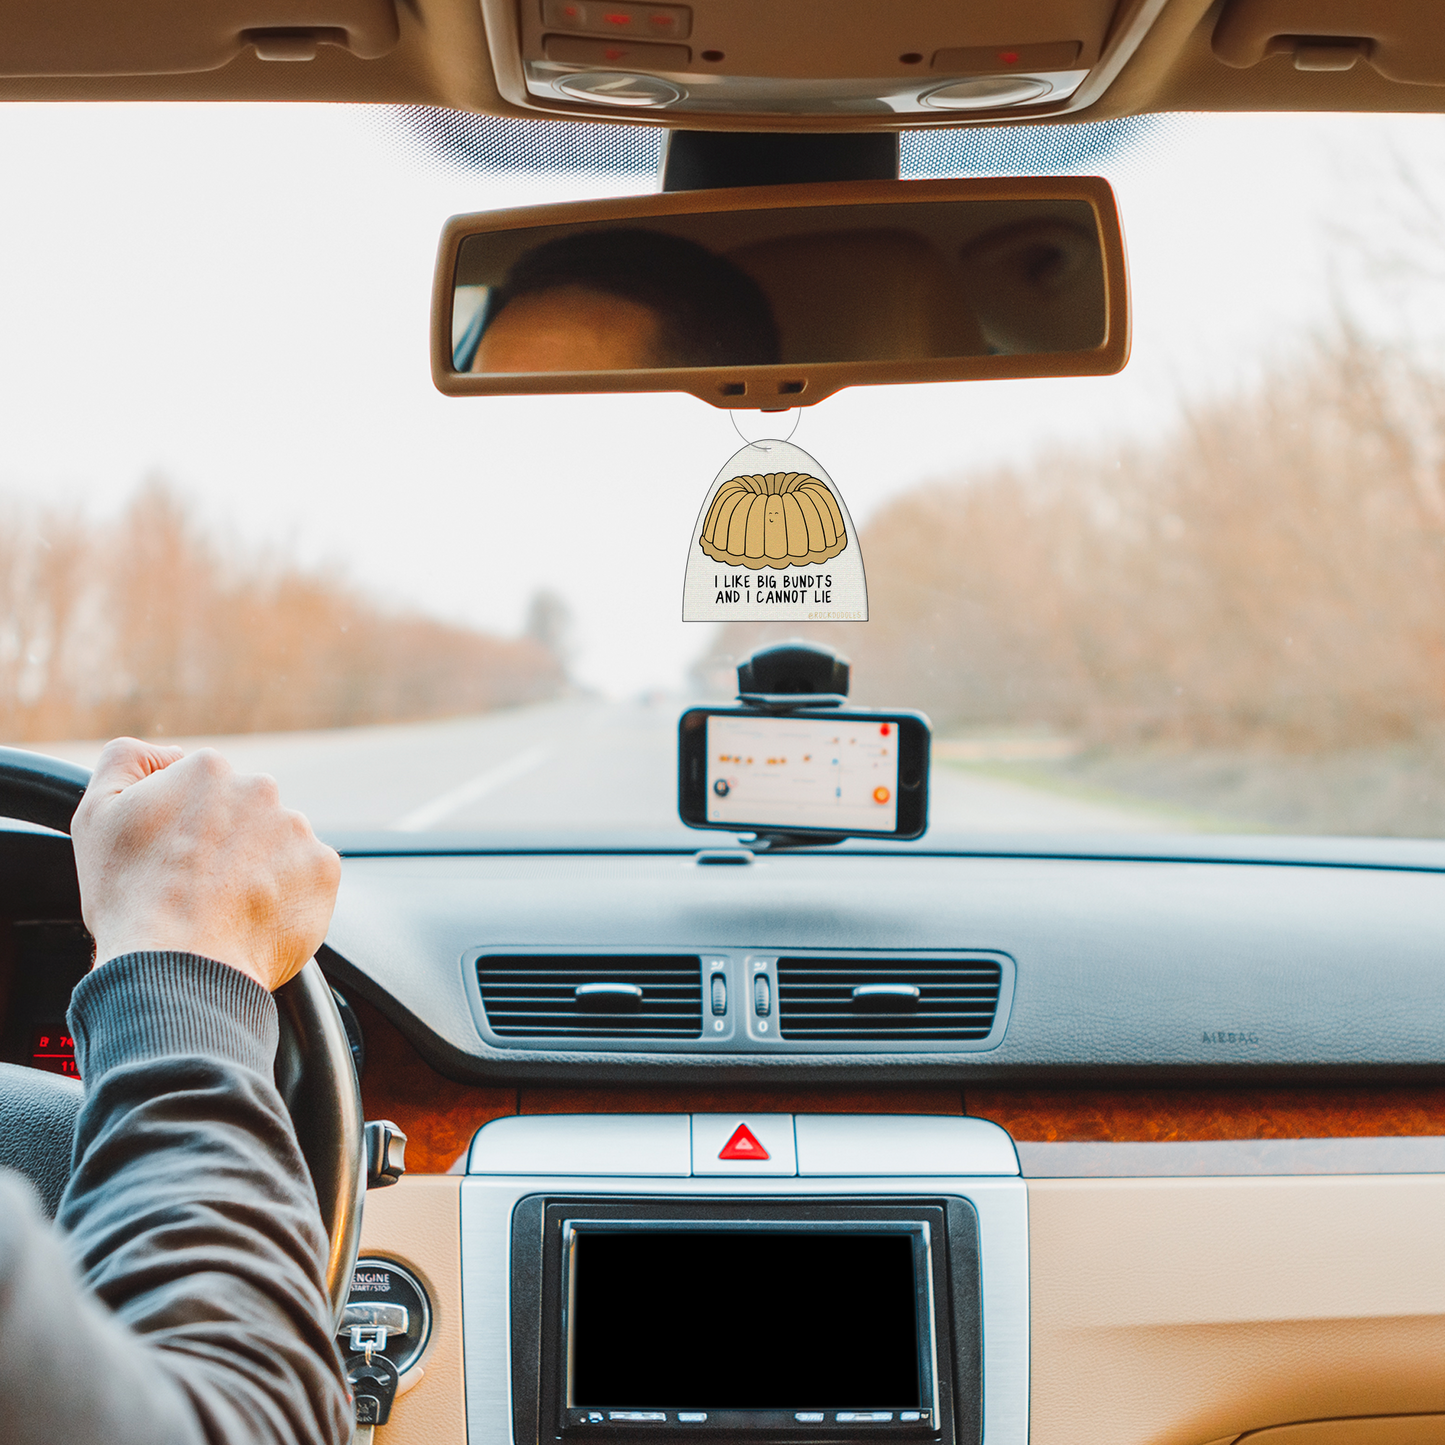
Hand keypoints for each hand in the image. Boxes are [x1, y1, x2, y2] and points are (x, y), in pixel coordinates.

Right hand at [71, 738, 341, 992]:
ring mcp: (298, 829)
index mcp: (208, 770)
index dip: (184, 829)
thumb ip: (125, 761)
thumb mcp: (96, 814)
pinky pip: (306, 879)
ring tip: (226, 908)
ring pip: (277, 846)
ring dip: (258, 869)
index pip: (202, 791)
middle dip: (226, 845)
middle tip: (198, 887)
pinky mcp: (324, 869)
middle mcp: (261, 789)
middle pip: (244, 815)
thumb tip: (167, 753)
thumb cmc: (132, 896)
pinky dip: (286, 897)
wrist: (179, 965)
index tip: (172, 859)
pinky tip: (254, 919)